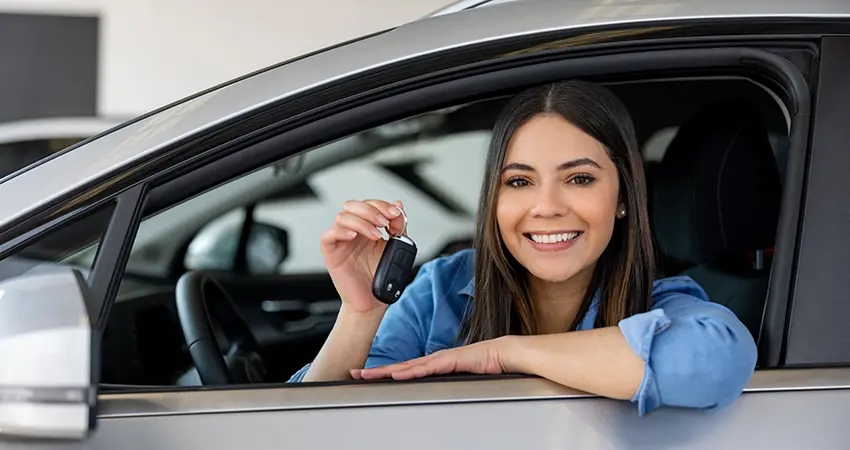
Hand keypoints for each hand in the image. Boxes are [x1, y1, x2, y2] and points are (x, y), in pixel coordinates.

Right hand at [321, 199, 405, 312]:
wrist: (373, 301)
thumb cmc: (380, 277)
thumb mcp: (395, 247)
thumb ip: (398, 226)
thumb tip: (399, 205)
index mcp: (367, 227)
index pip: (369, 205)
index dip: (382, 205)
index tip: (395, 214)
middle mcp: (353, 231)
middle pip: (353, 205)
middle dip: (371, 210)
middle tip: (384, 222)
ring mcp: (341, 241)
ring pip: (342, 216)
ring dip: (361, 222)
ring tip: (375, 235)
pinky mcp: (331, 253)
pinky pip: (328, 235)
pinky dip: (341, 231)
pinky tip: (354, 236)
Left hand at [350, 337, 511, 380]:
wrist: (505, 355)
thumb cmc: (487, 366)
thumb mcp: (460, 379)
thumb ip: (446, 383)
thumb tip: (435, 393)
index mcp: (435, 365)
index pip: (405, 370)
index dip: (385, 373)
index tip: (367, 376)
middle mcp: (434, 360)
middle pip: (400, 368)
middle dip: (377, 372)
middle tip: (355, 375)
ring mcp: (440, 359)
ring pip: (407, 368)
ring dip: (386, 372)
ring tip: (367, 375)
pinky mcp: (449, 361)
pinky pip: (426, 368)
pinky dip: (410, 373)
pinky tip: (396, 375)